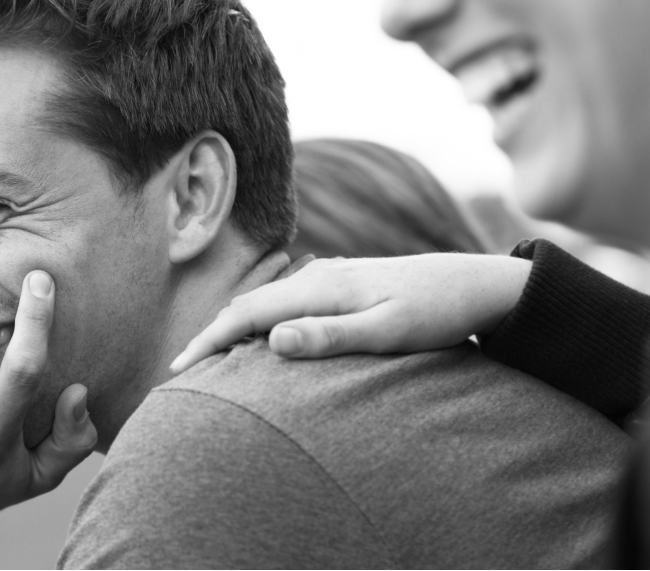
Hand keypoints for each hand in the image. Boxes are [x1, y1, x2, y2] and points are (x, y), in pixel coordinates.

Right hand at [170, 253, 531, 373]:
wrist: (472, 284)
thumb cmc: (434, 312)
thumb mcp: (387, 331)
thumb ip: (331, 336)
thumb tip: (273, 340)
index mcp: (322, 289)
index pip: (247, 315)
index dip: (208, 341)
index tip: (177, 370)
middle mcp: (318, 277)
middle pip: (248, 306)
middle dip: (211, 336)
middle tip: (180, 372)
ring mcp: (328, 278)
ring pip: (265, 304)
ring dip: (234, 329)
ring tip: (210, 361)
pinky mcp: (339, 285)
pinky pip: (285, 304)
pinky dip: (260, 323)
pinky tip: (261, 341)